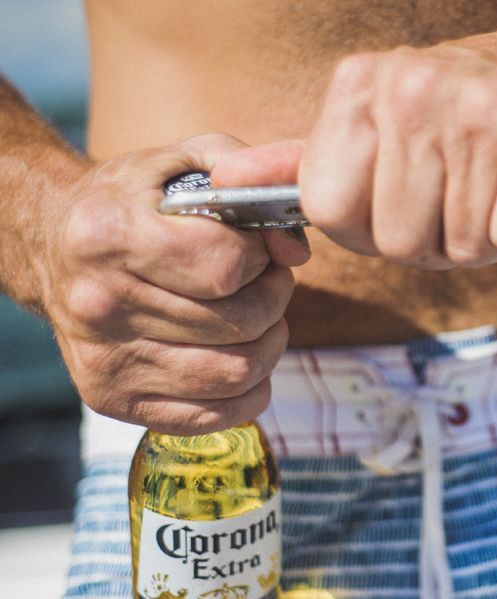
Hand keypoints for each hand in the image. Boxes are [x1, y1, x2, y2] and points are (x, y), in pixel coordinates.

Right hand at [37, 134, 309, 433]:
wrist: (54, 246)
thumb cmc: (131, 202)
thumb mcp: (184, 162)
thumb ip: (248, 184)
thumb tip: (293, 249)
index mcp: (110, 237)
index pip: (226, 266)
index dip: (260, 257)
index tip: (254, 248)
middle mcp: (99, 304)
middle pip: (239, 323)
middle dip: (274, 299)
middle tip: (265, 282)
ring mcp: (104, 360)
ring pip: (235, 373)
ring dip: (269, 345)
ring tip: (257, 318)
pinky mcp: (112, 399)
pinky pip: (213, 415)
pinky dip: (248, 391)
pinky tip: (240, 355)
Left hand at [215, 34, 496, 268]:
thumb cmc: (471, 113)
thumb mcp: (379, 126)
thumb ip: (305, 164)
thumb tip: (222, 183)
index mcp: (359, 85)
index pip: (330, 213)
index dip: (374, 226)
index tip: (413, 197)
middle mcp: (412, 87)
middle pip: (397, 240)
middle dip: (439, 238)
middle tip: (471, 192)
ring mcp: (480, 105)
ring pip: (463, 244)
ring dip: (490, 234)